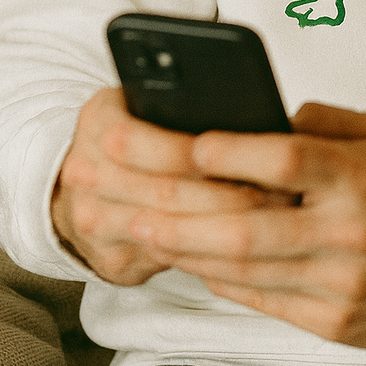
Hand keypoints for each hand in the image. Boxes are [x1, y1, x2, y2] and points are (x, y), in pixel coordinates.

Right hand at [50, 87, 292, 283]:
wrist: (80, 182)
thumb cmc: (136, 134)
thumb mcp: (146, 105)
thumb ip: (184, 109)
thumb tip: (260, 120)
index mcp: (100, 121)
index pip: (160, 141)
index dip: (213, 155)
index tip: (261, 161)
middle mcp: (86, 172)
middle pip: (170, 190)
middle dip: (231, 196)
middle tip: (285, 196)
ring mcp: (91, 221)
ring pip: (170, 231)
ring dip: (225, 229)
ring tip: (276, 220)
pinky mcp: (107, 259)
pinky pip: (165, 260)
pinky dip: (207, 256)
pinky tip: (244, 250)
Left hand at [127, 102, 365, 346]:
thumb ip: (322, 122)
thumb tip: (263, 117)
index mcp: (362, 177)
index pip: (290, 160)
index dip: (237, 152)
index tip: (193, 143)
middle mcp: (352, 232)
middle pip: (252, 229)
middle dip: (186, 220)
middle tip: (140, 207)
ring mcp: (344, 283)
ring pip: (249, 272)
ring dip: (192, 253)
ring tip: (152, 234)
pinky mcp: (336, 323)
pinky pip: (264, 302)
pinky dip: (224, 281)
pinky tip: (196, 262)